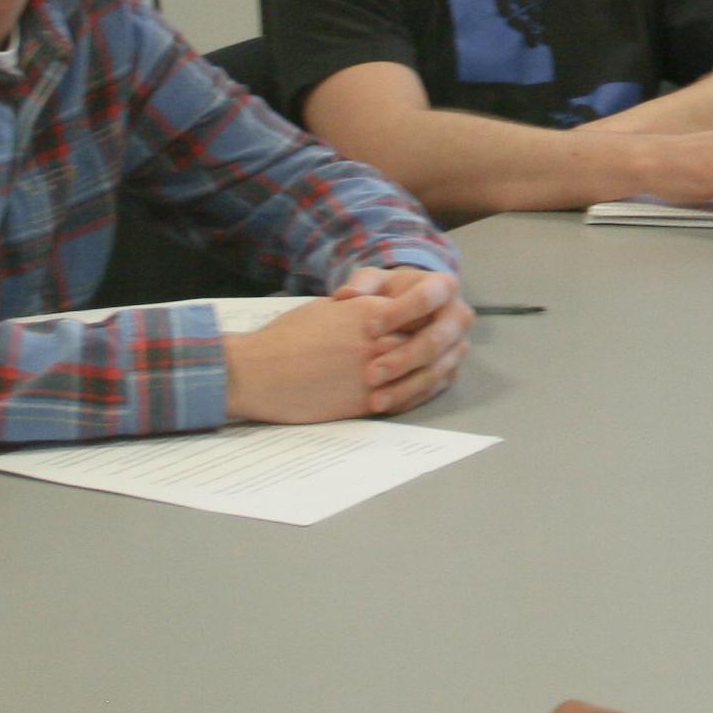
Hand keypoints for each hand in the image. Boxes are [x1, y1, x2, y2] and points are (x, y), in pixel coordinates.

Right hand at [223, 271, 468, 422]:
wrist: (257, 372)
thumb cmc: (285, 339)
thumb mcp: (329, 311)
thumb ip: (362, 310)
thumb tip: (382, 316)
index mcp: (369, 312)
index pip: (419, 312)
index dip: (434, 318)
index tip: (439, 321)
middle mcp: (377, 340)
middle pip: (429, 340)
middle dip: (444, 343)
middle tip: (455, 346)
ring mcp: (373, 373)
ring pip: (423, 371)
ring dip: (439, 370)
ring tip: (447, 367)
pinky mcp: (364, 401)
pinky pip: (404, 399)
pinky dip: (419, 395)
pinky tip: (423, 392)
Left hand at [337, 262, 469, 411]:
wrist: (410, 309)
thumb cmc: (390, 293)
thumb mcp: (377, 281)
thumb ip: (362, 284)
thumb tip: (346, 295)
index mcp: (444, 286)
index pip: (425, 299)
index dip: (398, 314)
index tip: (368, 329)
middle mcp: (458, 317)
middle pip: (436, 340)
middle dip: (402, 359)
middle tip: (371, 373)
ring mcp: (458, 347)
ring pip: (436, 371)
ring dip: (405, 387)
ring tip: (376, 399)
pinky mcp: (451, 370)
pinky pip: (433, 389)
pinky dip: (409, 398)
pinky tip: (386, 404)